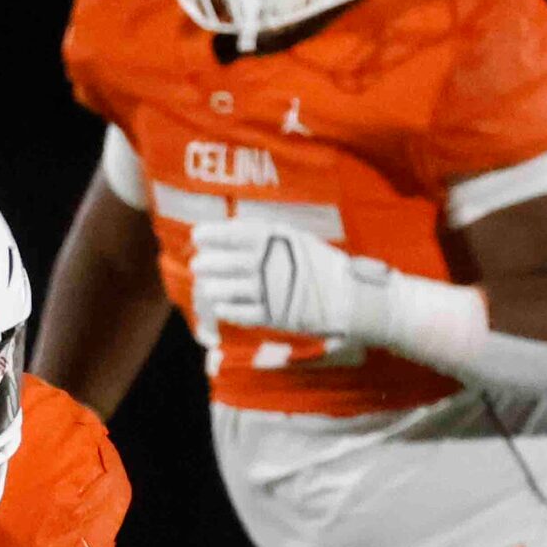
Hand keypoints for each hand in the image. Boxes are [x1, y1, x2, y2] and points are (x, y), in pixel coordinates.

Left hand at [189, 214, 394, 343]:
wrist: (349, 297)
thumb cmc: (320, 265)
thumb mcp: (296, 240)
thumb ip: (266, 236)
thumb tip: (231, 230)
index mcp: (278, 240)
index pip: (236, 234)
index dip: (213, 234)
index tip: (197, 235)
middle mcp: (272, 264)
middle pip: (228, 263)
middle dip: (208, 263)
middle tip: (198, 264)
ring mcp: (272, 291)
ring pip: (230, 290)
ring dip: (213, 288)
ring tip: (206, 286)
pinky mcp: (274, 316)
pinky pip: (242, 313)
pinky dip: (228, 309)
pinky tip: (221, 307)